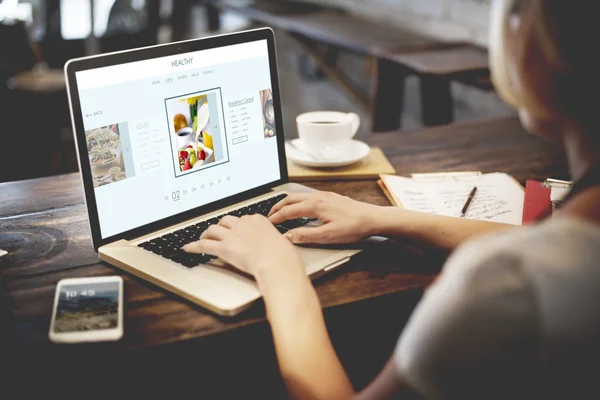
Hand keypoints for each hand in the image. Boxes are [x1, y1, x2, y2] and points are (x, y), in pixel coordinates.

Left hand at [183, 215, 303, 277]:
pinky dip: (194, 246)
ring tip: (203, 238)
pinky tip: (188, 248)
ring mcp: (232, 235)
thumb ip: (273, 240)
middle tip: (218, 233)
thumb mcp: (281, 242)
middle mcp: (242, 224)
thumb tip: (277, 245)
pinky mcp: (223, 247)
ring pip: (213, 229)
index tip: (235, 230)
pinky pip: (204, 245)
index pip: (242, 219)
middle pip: (225, 221)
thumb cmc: (282, 255)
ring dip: (206, 234)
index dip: (236, 225)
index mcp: (257, 220)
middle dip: (221, 226)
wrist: (276, 261)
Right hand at [268, 191, 382, 243]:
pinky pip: (307, 196)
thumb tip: (287, 236)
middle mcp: (317, 197)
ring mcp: (324, 195)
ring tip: (280, 212)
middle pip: (290, 199)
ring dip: (287, 203)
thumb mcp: (328, 236)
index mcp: (315, 205)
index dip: (276, 218)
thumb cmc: (353, 227)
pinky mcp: (330, 197)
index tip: (267, 224)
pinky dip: (297, 202)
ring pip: (298, 196)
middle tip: (268, 216)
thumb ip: (305, 236)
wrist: (373, 218)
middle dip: (277, 207)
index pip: (288, 211)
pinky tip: (300, 209)